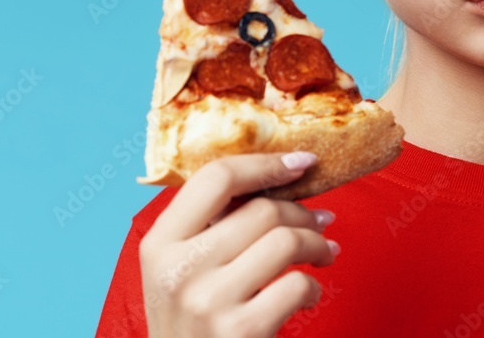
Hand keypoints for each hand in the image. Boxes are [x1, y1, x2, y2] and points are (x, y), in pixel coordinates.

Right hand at [139, 151, 338, 336]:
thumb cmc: (191, 323)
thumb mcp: (180, 270)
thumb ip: (210, 226)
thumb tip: (279, 178)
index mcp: (159, 242)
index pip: (215, 177)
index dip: (265, 164)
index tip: (301, 163)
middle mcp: (178, 269)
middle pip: (261, 210)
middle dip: (303, 212)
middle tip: (321, 220)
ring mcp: (207, 302)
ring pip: (285, 241)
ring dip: (317, 244)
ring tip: (324, 252)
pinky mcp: (240, 331)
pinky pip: (297, 285)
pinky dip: (313, 286)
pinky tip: (307, 294)